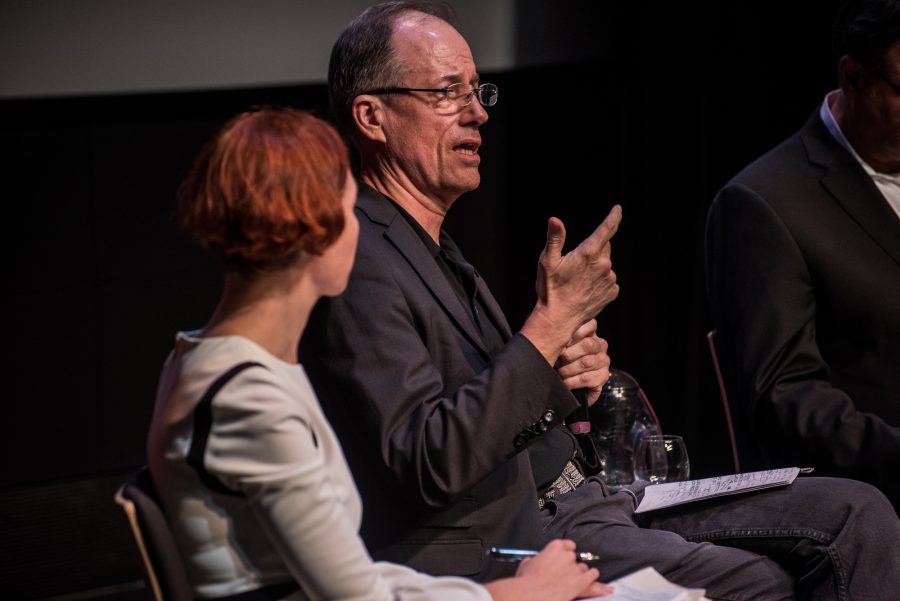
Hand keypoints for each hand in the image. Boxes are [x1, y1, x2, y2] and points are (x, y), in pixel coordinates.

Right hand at [514, 539, 611, 599]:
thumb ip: (534, 560)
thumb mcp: (526, 564)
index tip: (565, 558)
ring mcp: (575, 568)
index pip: (568, 545)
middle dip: (571, 566)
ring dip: (580, 574)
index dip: (567, 553)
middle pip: (576, 558)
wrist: (531, 593)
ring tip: (575, 581)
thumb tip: (533, 561)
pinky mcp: (582, 581)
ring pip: (584, 568)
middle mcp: (567, 555)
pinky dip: (593, 578)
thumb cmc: (527, 581)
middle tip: (565, 574)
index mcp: (555, 547)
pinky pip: (593, 575)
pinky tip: (593, 579)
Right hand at [521, 206, 620, 364]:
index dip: (614, 216)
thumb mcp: (547, 260)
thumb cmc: (550, 288)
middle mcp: (604, 265)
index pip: (607, 229)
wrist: (558, 319)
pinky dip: (599, 281)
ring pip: (605, 265)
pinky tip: (585, 289)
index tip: (618, 208)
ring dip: (595, 267)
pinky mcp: (612, 293)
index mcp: (589, 253)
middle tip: (575, 264)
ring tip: (578, 281)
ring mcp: (610, 280)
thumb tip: (555, 220)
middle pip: (604, 247)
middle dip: (593, 250)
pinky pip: (608, 280)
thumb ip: (554, 238)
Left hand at [556, 319, 610, 405]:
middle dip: (568, 354)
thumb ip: (560, 338)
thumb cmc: (559, 358)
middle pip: (587, 345)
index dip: (573, 334)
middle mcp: (601, 345)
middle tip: (556, 361)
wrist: (568, 382)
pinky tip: (564, 383)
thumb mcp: (559, 345)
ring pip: (586, 362)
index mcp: (591, 333)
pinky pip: (586, 379)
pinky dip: (572, 382)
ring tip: (558, 372)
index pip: (590, 325)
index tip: (560, 343)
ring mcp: (604, 361)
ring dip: (567, 369)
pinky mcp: (603, 377)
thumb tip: (552, 334)